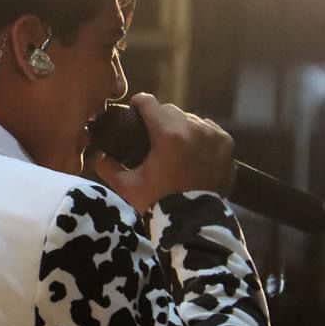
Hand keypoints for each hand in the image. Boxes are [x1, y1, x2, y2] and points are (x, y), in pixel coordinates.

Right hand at [92, 92, 235, 213]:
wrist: (193, 222)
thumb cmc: (158, 202)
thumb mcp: (126, 186)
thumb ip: (107, 167)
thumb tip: (97, 155)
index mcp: (167, 133)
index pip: (149, 103)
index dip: (138, 104)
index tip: (134, 110)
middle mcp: (193, 127)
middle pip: (170, 110)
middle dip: (159, 118)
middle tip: (152, 134)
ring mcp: (213, 134)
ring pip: (191, 119)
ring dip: (180, 126)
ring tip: (174, 144)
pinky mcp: (227, 144)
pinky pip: (209, 129)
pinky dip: (200, 135)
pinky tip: (193, 149)